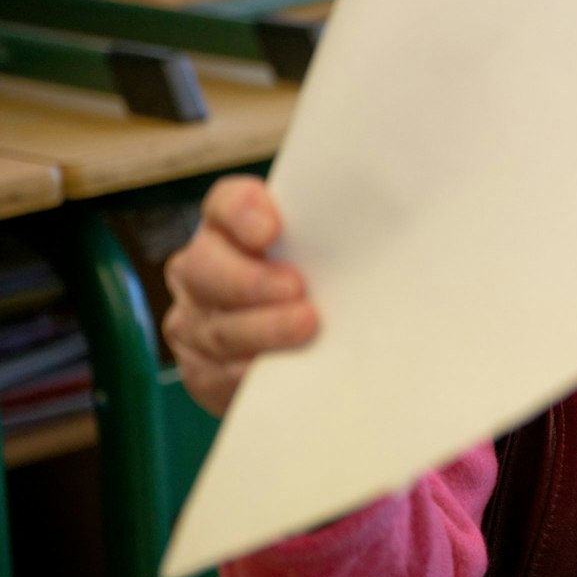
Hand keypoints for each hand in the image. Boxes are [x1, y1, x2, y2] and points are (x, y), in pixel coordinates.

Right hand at [162, 175, 318, 417]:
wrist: (296, 347)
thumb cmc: (319, 283)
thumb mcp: (322, 253)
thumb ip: (331, 237)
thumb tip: (381, 234)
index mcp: (228, 226)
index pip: (226, 204)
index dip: (243, 212)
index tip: (272, 230)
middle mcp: (200, 268)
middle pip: (205, 265)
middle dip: (251, 280)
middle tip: (297, 288)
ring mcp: (194, 319)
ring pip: (217, 325)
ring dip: (262, 328)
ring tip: (304, 325)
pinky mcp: (201, 368)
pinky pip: (217, 372)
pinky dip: (250, 371)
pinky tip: (282, 366)